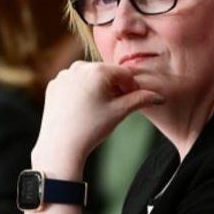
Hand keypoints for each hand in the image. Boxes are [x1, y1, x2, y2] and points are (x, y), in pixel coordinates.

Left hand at [32, 61, 164, 178]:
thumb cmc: (91, 129)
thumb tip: (159, 97)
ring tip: (99, 109)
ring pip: (89, 78)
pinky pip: (73, 84)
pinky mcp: (54, 85)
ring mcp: (63, 75)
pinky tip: (83, 108)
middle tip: (117, 106)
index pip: (124, 73)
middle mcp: (78, 67)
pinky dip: (81, 92)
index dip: (132, 87)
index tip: (133, 101)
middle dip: (114, 87)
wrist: (61, 146)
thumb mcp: (120, 112)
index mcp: (97, 70)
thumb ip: (141, 99)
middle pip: (106, 73)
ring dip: (98, 89)